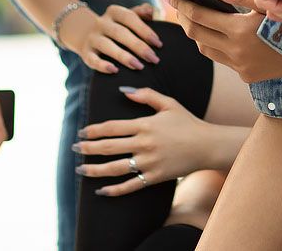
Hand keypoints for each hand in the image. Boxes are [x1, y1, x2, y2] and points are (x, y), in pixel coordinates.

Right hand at [58, 3, 161, 73]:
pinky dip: (102, 66)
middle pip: (120, 33)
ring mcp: (92, 38)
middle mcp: (101, 23)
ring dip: (124, 56)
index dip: (144, 30)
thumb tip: (151, 11)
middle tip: (153, 59)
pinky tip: (114, 70)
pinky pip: (92, 59)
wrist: (84, 32)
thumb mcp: (126, 16)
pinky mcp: (85, 52)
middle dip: (138, 46)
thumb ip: (140, 12)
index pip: (130, 18)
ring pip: (107, 46)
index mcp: (114, 12)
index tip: (158, 43)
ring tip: (139, 66)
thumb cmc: (115, 26)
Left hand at [74, 88, 212, 195]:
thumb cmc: (187, 123)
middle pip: (109, 147)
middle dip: (88, 148)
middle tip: (74, 148)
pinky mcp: (154, 177)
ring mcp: (149, 162)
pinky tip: (101, 191)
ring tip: (80, 169)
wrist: (207, 146)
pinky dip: (114, 190)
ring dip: (95, 170)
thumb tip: (123, 90)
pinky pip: (130, 185)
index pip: (112, 127)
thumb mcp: (169, 104)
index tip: (82, 131)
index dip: (94, 130)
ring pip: (115, 168)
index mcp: (145, 125)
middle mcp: (144, 144)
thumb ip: (146, 95)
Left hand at [169, 0, 281, 83]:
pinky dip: (214, 45)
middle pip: (195, 34)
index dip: (182, 5)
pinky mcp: (245, 76)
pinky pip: (221, 59)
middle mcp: (236, 52)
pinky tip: (213, 33)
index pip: (200, 16)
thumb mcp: (267, 5)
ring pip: (204, 49)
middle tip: (172, 3)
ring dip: (195, 33)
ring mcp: (240, 67)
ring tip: (189, 16)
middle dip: (182, 17)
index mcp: (240, 31)